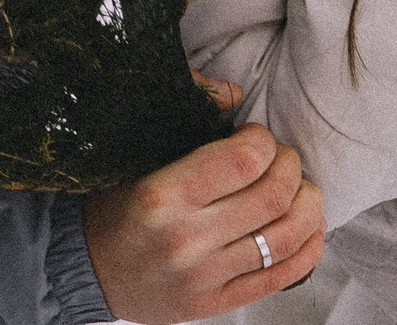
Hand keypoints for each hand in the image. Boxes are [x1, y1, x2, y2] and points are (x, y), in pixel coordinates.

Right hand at [82, 94, 325, 324]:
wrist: (86, 270)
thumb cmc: (115, 206)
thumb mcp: (137, 155)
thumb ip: (187, 121)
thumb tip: (235, 92)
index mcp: (163, 195)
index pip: (244, 160)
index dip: (263, 140)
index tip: (255, 136)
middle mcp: (187, 239)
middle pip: (274, 195)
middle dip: (291, 166)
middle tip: (282, 159)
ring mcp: (205, 277)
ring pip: (287, 237)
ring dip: (308, 205)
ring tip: (301, 190)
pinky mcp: (216, 304)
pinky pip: (281, 277)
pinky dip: (309, 249)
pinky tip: (310, 228)